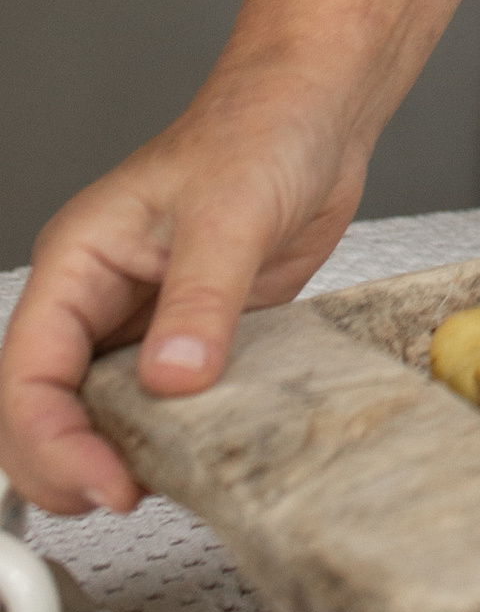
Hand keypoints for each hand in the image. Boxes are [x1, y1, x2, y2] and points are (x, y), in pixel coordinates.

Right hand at [0, 61, 370, 515]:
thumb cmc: (261, 129)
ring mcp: (141, 324)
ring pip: (95, 419)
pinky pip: (158, 408)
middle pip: (43, 411)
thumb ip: (201, 300)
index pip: (28, 374)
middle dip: (67, 466)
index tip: (105, 482)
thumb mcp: (232, 213)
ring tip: (161, 483)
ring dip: (115, 459)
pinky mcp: (188, 340)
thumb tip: (173, 379)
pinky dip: (167, 441)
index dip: (52, 442)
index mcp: (78, 262)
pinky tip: (198, 456)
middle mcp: (98, 299)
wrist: (319, 115)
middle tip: (124, 496)